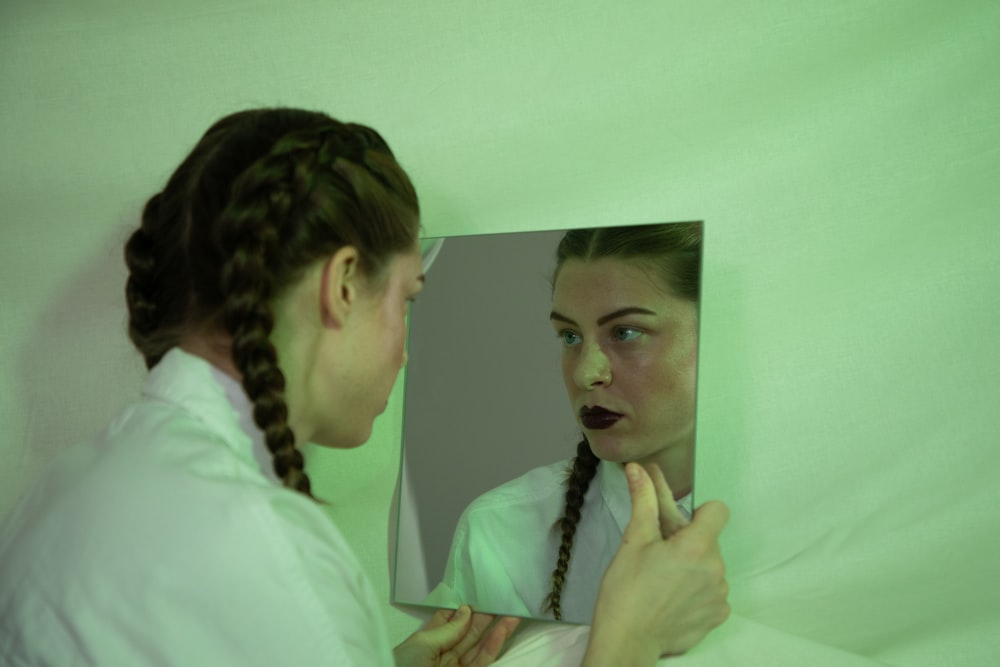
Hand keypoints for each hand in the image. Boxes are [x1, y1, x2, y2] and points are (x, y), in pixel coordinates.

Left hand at [393, 605, 520, 666]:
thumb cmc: (404, 665)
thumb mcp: (422, 643)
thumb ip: (448, 628)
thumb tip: (466, 610)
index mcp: (427, 644)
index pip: (448, 622)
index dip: (462, 609)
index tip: (477, 594)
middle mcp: (444, 655)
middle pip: (468, 633)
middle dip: (484, 617)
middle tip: (500, 600)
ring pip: (480, 647)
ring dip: (496, 630)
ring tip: (512, 613)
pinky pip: (483, 661)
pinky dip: (494, 645)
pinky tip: (503, 630)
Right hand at [583, 463, 729, 665]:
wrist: (626, 640)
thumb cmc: (625, 591)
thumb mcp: (633, 540)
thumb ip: (644, 501)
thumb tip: (639, 469)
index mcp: (696, 546)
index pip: (718, 510)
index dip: (698, 512)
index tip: (677, 525)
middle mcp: (716, 569)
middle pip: (710, 540)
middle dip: (688, 541)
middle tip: (659, 554)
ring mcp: (719, 595)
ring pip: (711, 565)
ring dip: (693, 566)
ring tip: (663, 580)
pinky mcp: (717, 616)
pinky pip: (713, 591)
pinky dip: (697, 591)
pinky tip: (673, 598)